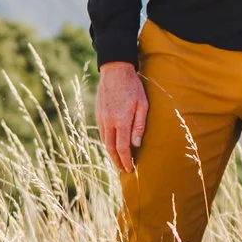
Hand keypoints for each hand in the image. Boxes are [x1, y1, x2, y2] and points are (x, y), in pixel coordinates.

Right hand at [97, 61, 148, 177]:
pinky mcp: (98, 114)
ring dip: (111, 153)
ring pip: (104, 141)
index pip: (122, 147)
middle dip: (117, 161)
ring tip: (118, 161)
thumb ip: (139, 126)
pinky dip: (107, 142)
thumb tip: (136, 144)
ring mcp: (101, 118)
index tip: (129, 169)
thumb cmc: (133, 87)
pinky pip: (102, 133)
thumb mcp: (142, 105)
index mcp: (121, 121)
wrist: (115, 71)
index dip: (125, 160)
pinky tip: (112, 145)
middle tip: (123, 170)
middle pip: (111, 148)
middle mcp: (109, 122)